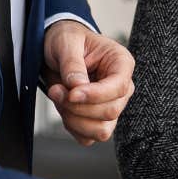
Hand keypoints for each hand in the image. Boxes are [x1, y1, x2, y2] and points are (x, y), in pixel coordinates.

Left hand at [42, 20, 134, 144]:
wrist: (56, 51)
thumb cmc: (67, 40)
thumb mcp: (66, 42)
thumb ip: (72, 64)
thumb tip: (78, 87)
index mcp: (121, 63)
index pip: (119, 87)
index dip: (95, 95)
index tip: (72, 93)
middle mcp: (120, 88)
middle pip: (110, 111)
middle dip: (78, 106)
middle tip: (56, 90)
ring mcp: (110, 106)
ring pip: (101, 130)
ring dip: (74, 119)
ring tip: (58, 96)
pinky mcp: (97, 121)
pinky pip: (88, 138)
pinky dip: (71, 127)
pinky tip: (63, 108)